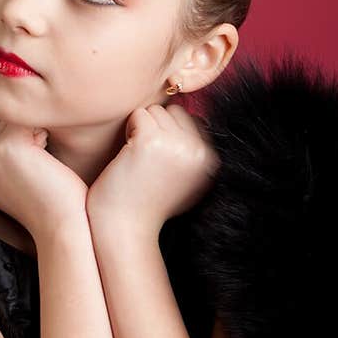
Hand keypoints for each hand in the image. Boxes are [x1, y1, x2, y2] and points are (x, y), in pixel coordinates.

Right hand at [0, 117, 86, 237]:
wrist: (59, 226)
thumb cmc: (44, 200)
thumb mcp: (9, 175)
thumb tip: (0, 109)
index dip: (14, 141)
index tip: (26, 170)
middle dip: (23, 135)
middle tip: (35, 168)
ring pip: (12, 118)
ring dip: (33, 134)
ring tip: (39, 165)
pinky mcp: (6, 146)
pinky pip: (27, 119)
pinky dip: (44, 134)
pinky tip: (45, 161)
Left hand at [86, 101, 219, 235]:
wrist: (126, 227)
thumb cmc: (149, 205)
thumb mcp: (186, 182)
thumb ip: (193, 153)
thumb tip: (196, 116)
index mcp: (212, 161)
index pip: (193, 122)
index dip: (171, 134)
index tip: (159, 161)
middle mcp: (200, 152)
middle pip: (176, 112)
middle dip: (158, 127)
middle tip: (146, 158)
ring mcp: (177, 144)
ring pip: (157, 110)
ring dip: (142, 128)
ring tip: (137, 157)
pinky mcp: (151, 141)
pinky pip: (139, 114)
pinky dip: (129, 129)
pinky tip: (127, 154)